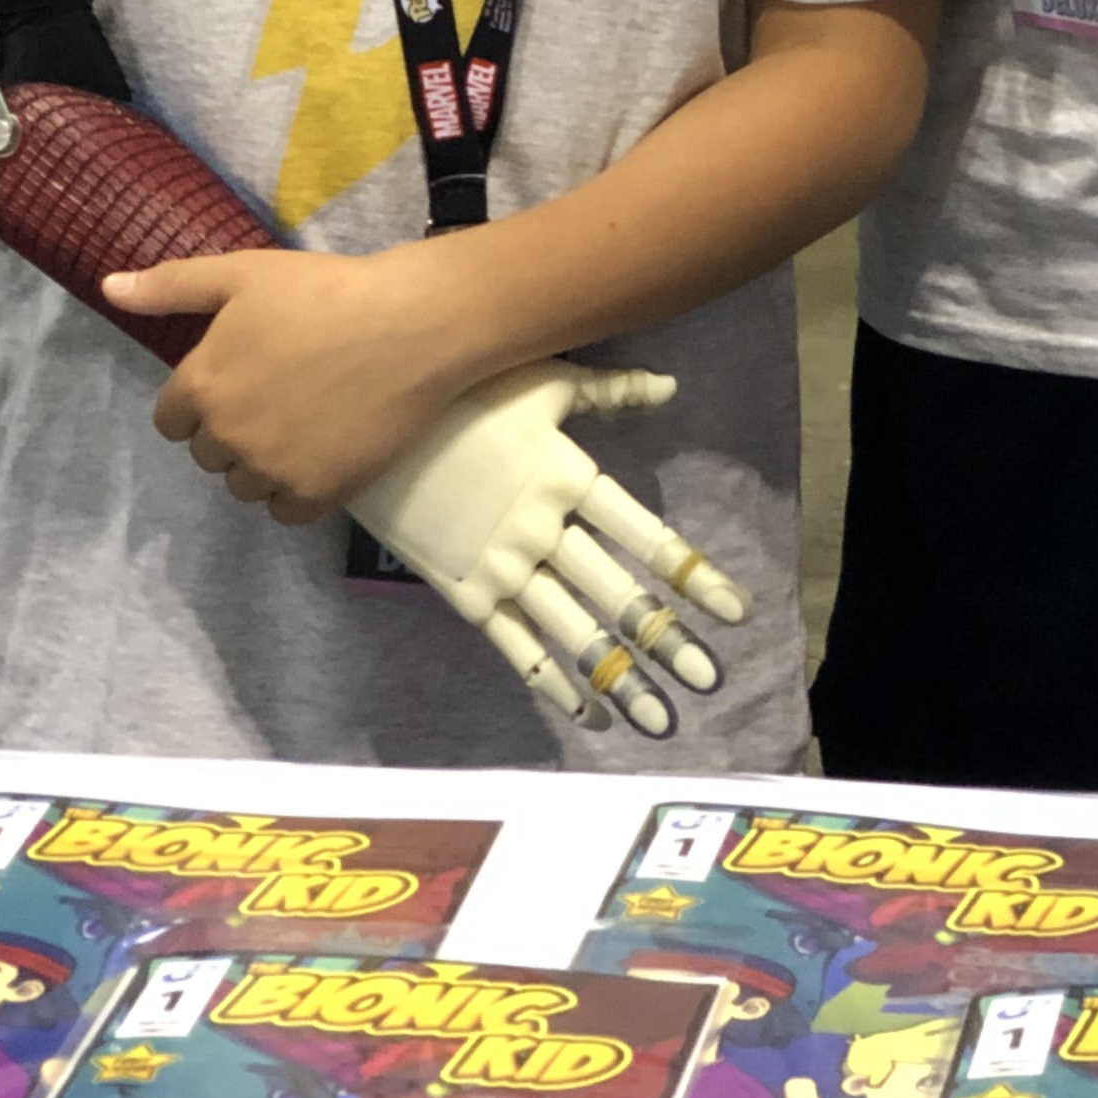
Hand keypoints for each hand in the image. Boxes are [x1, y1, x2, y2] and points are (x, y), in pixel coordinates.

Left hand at [112, 241, 486, 519]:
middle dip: (234, 429)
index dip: (204, 397)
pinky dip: (299, 489)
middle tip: (282, 391)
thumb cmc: (325, 291)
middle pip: (208, 454)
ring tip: (307, 420)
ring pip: (244, 486)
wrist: (412, 325)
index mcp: (201, 385)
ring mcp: (270, 470)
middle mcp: (225, 436)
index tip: (244, 376)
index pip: (172, 419)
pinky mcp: (315, 494)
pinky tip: (325, 451)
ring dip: (264, 463)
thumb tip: (108, 287)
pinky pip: (285, 511)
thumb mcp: (242, 273)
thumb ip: (170, 285)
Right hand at [346, 359, 750, 739]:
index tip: (735, 610)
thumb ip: (611, 390)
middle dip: (667, 641)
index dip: (692, 575)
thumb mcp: (542, 379)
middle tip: (710, 680)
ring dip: (619, 679)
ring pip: (570, 634)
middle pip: (615, 595)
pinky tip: (584, 712)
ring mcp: (498, 568)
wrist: (363, 422)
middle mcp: (540, 530)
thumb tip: (673, 387)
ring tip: (659, 718)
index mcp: (568, 476)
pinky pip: (514, 648)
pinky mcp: (460, 593)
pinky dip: (551, 684)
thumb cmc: (461, 389)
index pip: (646, 536)